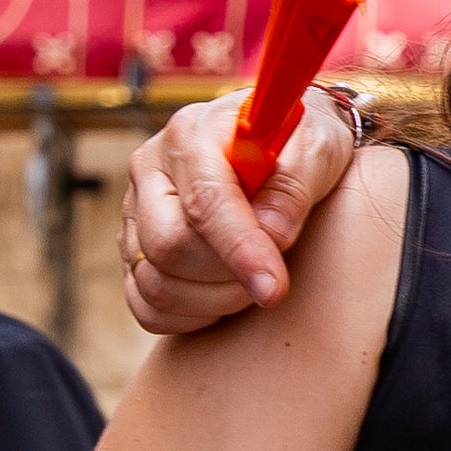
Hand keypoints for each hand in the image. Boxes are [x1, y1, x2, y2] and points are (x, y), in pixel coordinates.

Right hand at [119, 90, 356, 330]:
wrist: (279, 140)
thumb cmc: (299, 141)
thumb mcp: (317, 147)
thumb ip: (294, 185)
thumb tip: (271, 232)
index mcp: (193, 135)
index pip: (205, 201)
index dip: (240, 250)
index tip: (274, 288)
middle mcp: (152, 171)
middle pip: (168, 247)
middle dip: (228, 275)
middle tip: (273, 273)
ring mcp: (136, 213)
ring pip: (154, 283)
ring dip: (213, 300)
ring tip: (255, 280)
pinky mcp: (133, 250)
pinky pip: (146, 306)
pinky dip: (189, 316)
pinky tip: (226, 297)